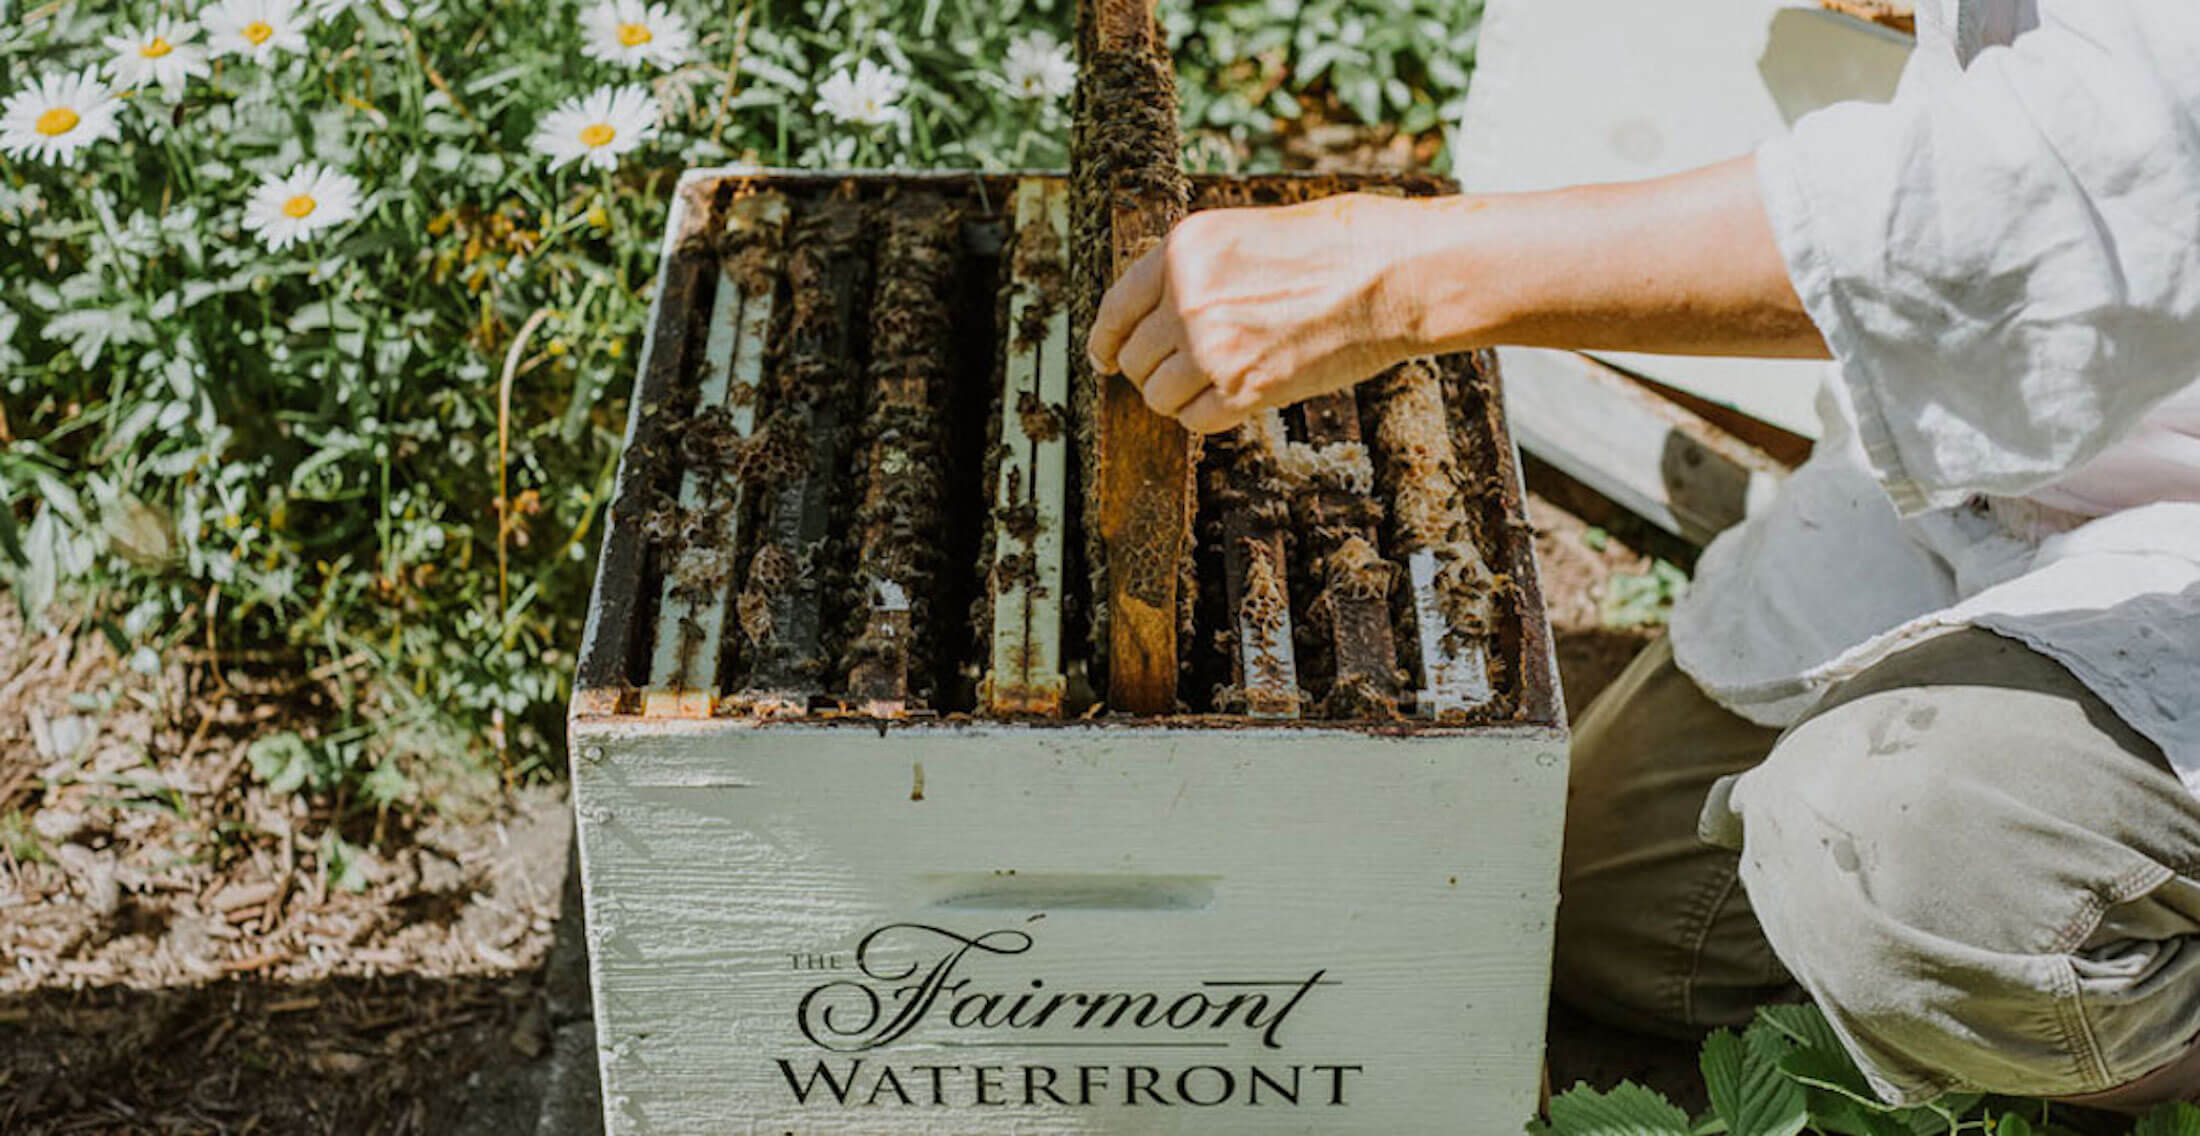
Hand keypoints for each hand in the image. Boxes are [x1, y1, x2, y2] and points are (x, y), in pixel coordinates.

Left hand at [1085, 193, 1422, 433]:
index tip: (1105, 360)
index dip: (1105, 342)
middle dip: (1154, 370)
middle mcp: (1187, 298)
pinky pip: (1195, 420)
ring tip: (1220, 380)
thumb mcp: (1243, 235)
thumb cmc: (1329, 249)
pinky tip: (1236, 396)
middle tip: (1187, 369)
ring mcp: (1213, 346)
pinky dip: (1208, 416)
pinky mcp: (1246, 388)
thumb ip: (1193, 272)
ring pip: (1159, 396)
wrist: (1389, 274)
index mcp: (1182, 252)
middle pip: (1135, 358)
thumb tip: (1154, 317)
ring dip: (1181, 396)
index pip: (1115, 309)